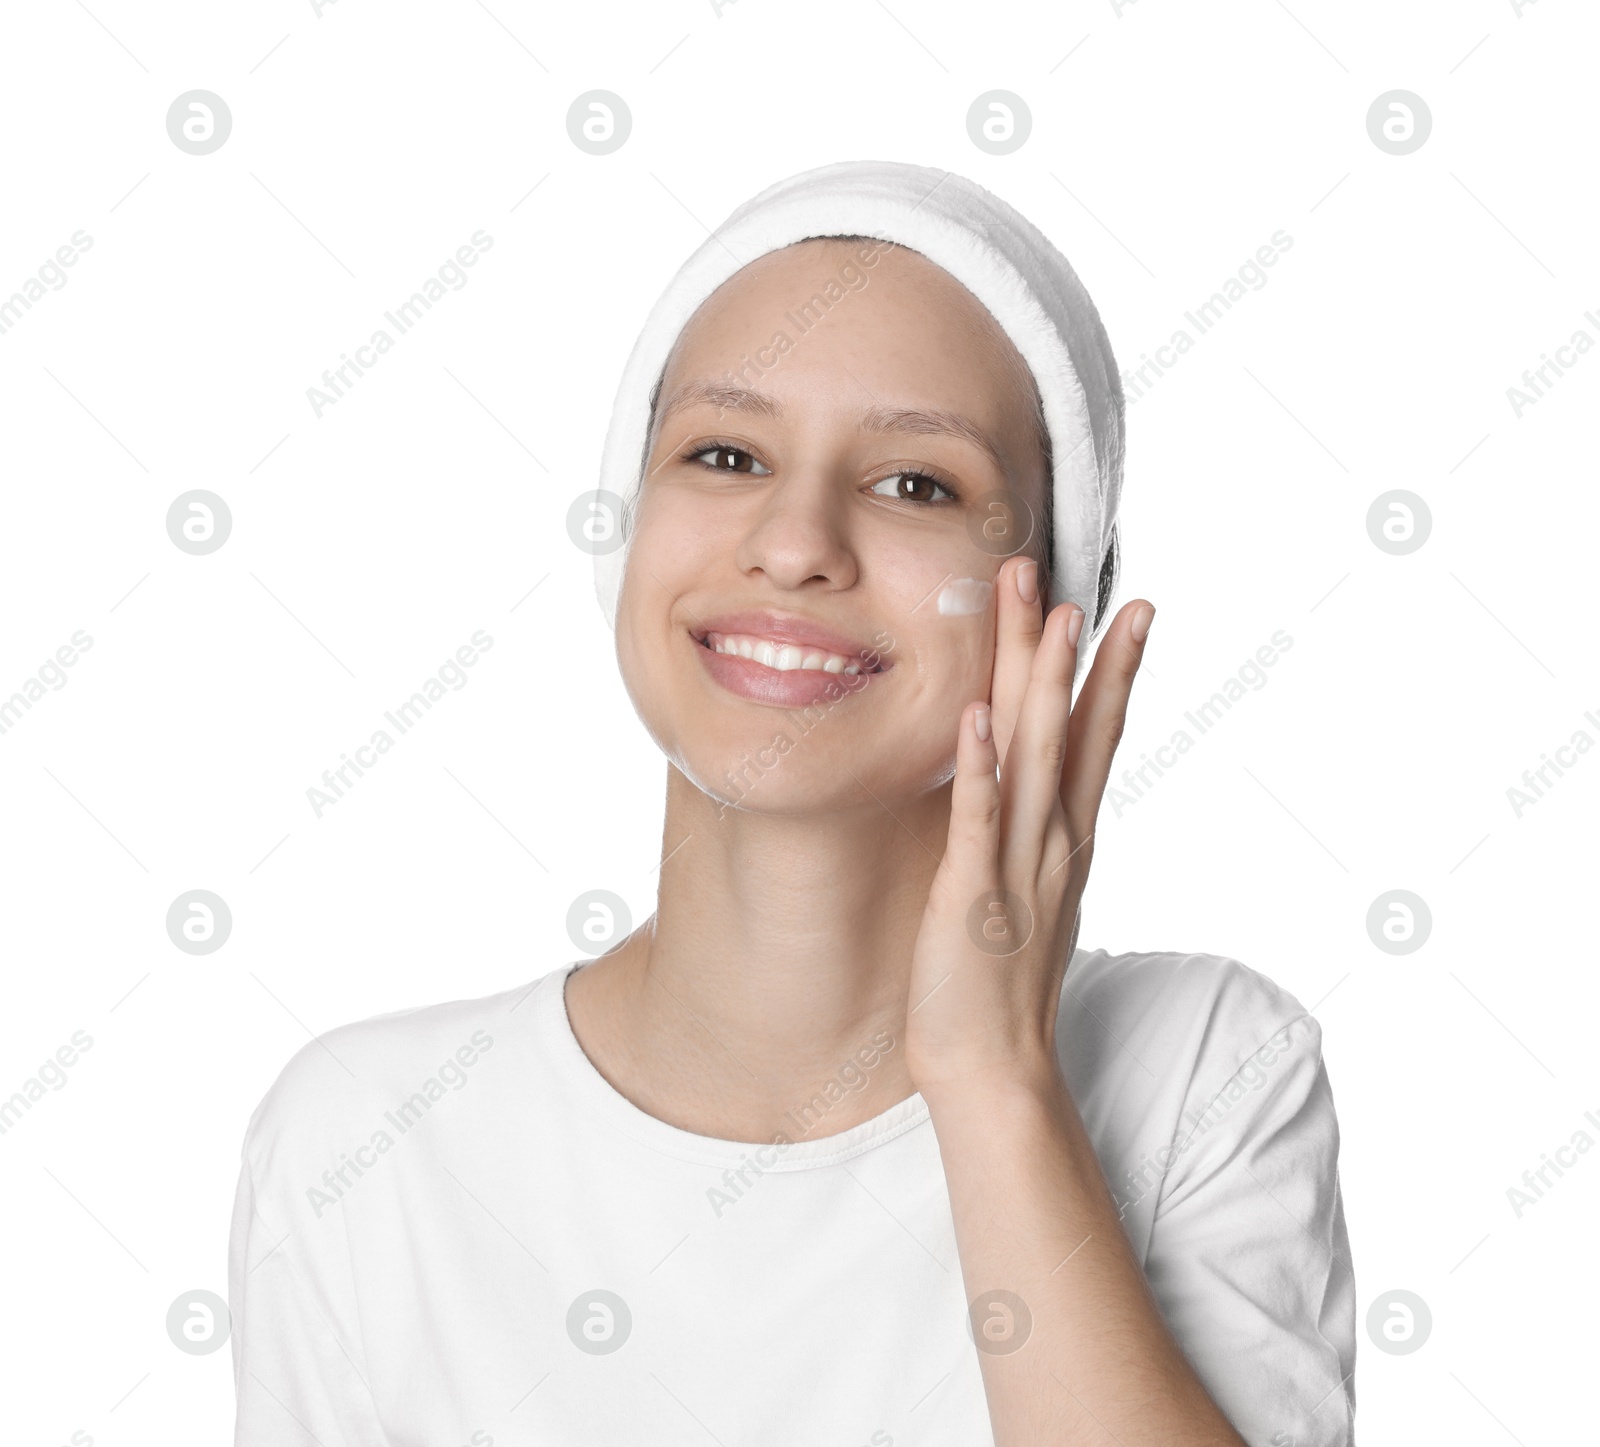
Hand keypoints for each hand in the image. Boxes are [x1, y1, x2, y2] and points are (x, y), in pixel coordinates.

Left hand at [903, 555, 1154, 1099]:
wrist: (994, 1067)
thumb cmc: (999, 979)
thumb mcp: (1027, 889)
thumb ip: (1032, 832)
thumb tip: (1023, 782)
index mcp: (1067, 837)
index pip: (1094, 738)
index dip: (1111, 671)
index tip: (1125, 608)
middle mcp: (1056, 842)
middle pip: (1070, 729)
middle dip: (1072, 652)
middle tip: (1073, 579)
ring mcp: (1021, 867)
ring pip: (1034, 758)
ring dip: (1039, 683)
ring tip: (1047, 615)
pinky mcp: (973, 897)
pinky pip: (979, 821)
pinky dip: (980, 767)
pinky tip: (980, 714)